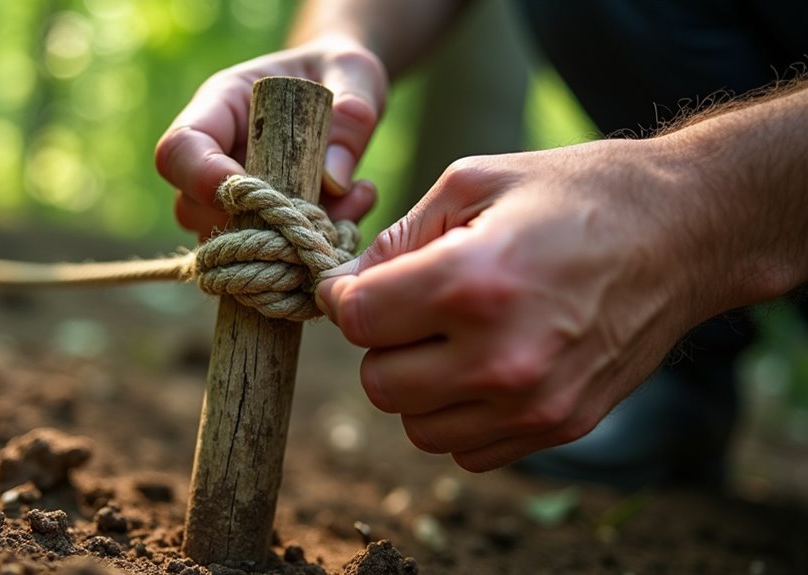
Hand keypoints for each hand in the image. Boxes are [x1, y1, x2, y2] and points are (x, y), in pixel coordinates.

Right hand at [155, 38, 387, 238]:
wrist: (343, 90)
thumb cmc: (339, 72)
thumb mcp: (356, 74)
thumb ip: (353, 117)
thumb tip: (334, 181)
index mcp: (223, 105)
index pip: (180, 148)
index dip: (203, 178)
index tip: (254, 195)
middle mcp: (218, 154)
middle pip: (192, 207)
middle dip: (250, 223)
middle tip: (312, 211)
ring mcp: (234, 195)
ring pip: (225, 241)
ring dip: (286, 241)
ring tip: (347, 204)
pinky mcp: (260, 223)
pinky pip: (269, 255)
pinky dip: (310, 249)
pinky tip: (352, 212)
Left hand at [316, 138, 726, 471]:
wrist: (682, 233)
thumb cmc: (577, 194)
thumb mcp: (475, 181)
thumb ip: (398, 238)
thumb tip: (346, 287)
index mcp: (473, 284)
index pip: (358, 322)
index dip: (345, 299)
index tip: (356, 287)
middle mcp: (502, 357)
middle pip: (379, 383)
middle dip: (381, 343)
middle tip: (409, 309)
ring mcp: (534, 402)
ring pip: (417, 427)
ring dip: (417, 386)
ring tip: (449, 338)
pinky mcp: (559, 426)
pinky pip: (468, 449)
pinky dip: (460, 415)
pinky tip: (483, 368)